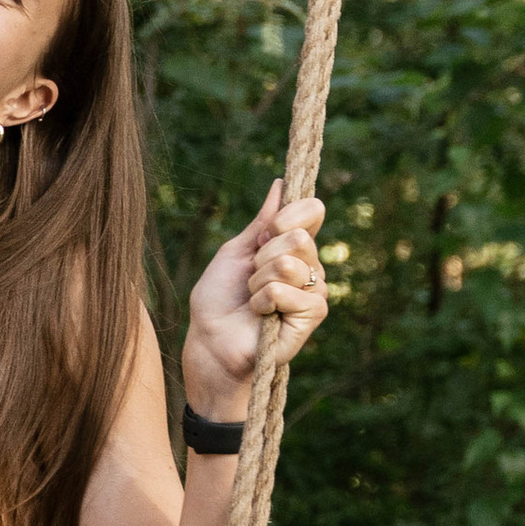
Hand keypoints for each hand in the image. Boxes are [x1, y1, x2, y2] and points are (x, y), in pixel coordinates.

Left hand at [183, 180, 329, 410]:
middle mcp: (310, 265)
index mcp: (294, 246)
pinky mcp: (313, 315)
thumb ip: (261, 221)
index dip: (287, 215)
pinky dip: (263, 301)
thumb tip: (279, 185)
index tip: (262, 235)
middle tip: (252, 277)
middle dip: (262, 255)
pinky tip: (262, 316)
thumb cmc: (218, 300)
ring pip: (290, 263)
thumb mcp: (235, 251)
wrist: (210, 340)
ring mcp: (314, 291)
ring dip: (259, 281)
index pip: (312, 210)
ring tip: (254, 299)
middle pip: (298, 236)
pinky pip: (285, 291)